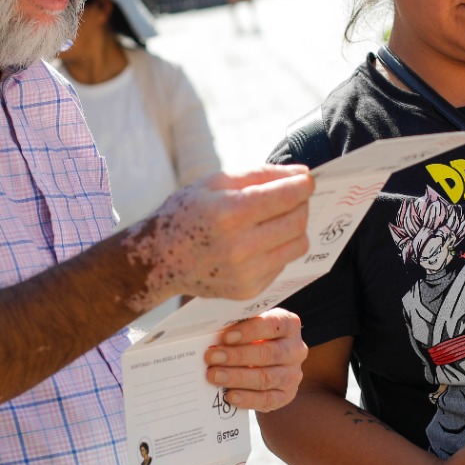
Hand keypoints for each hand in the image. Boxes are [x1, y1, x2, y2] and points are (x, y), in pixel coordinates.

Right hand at [132, 165, 313, 302]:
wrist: (159, 259)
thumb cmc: (187, 212)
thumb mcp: (215, 182)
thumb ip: (260, 174)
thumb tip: (300, 174)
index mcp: (229, 213)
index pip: (287, 196)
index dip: (303, 184)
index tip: (306, 179)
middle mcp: (239, 247)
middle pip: (297, 221)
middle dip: (302, 204)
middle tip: (292, 196)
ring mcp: (245, 273)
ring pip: (298, 245)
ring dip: (295, 227)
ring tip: (277, 218)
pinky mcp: (248, 290)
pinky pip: (283, 263)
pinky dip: (279, 247)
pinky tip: (259, 240)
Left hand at [205, 308, 305, 410]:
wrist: (264, 363)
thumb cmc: (250, 338)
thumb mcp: (247, 326)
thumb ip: (236, 326)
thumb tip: (211, 331)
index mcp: (289, 325)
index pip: (273, 325)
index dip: (250, 331)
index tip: (226, 337)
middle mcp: (296, 349)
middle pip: (268, 353)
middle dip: (237, 356)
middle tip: (212, 357)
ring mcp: (293, 374)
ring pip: (266, 377)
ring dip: (237, 377)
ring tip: (214, 375)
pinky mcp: (286, 395)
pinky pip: (267, 400)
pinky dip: (247, 398)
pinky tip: (229, 395)